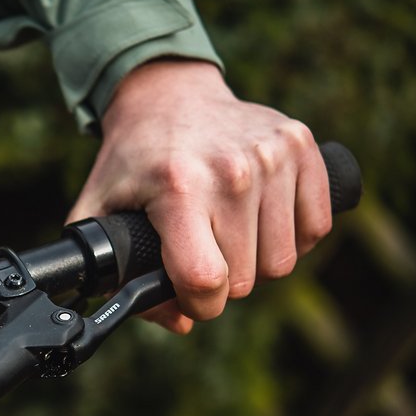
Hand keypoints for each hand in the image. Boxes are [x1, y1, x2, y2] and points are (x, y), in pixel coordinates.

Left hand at [66, 59, 331, 333]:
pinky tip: (261, 219)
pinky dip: (292, 236)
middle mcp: (232, 170)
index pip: (206, 280)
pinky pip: (316, 227)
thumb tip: (179, 321)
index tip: (187, 294)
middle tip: (202, 253)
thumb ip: (118, 277)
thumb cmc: (132, 162)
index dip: (197, 304)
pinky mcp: (301, 144)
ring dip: (257, 261)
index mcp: (179, 188)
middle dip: (223, 282)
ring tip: (229, 235)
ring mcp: (272, 154)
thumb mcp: (99, 213)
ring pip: (284, 261)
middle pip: (247, 278)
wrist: (167, 94)